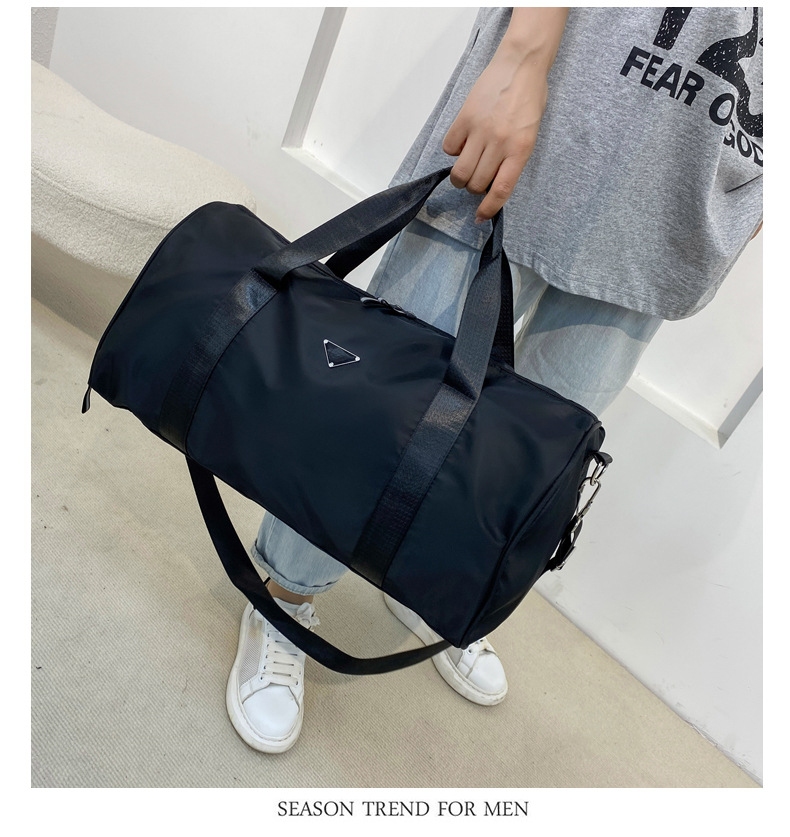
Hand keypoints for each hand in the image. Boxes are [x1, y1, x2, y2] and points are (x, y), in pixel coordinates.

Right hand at [443, 8, 567, 223]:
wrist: (521, 64)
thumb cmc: (529, 99)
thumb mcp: (529, 134)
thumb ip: (512, 158)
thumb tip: (491, 181)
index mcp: (520, 150)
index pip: (500, 190)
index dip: (488, 209)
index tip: (479, 217)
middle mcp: (500, 143)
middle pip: (475, 183)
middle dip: (473, 187)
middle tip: (476, 177)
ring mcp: (480, 130)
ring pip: (460, 171)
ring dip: (460, 175)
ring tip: (465, 166)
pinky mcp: (464, 118)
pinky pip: (450, 147)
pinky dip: (453, 150)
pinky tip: (463, 141)